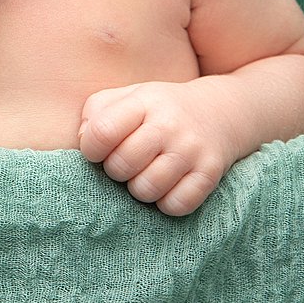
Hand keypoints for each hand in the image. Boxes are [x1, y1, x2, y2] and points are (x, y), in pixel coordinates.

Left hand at [79, 80, 238, 216]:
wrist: (220, 111)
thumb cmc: (159, 110)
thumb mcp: (127, 97)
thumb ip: (95, 113)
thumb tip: (83, 142)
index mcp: (143, 101)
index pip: (102, 131)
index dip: (91, 149)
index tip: (98, 150)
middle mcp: (169, 124)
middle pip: (122, 165)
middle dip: (115, 171)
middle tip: (127, 163)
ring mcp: (191, 150)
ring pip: (146, 189)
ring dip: (139, 189)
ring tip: (145, 174)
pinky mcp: (210, 173)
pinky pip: (176, 205)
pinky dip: (166, 203)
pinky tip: (167, 187)